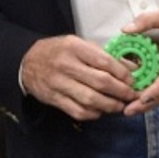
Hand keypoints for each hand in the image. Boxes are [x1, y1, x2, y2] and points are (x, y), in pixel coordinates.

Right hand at [19, 34, 137, 121]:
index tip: (131, 80)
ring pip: (91, 99)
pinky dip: (93, 113)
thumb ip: (102, 55)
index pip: (104, 62)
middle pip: (100, 82)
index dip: (122, 73)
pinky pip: (78, 111)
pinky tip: (100, 110)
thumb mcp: (78, 44)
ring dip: (110, 105)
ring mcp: (59, 83)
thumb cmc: (57, 52)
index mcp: (74, 47)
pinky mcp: (54, 99)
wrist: (27, 62)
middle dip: (121, 91)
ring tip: (118, 105)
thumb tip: (129, 67)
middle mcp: (66, 65)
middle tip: (130, 95)